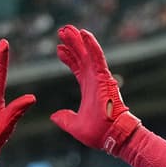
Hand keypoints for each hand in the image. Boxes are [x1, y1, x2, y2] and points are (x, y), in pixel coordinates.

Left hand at [50, 25, 140, 155]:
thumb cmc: (97, 134)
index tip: (59, 49)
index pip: (77, 69)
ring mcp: (100, 78)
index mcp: (88, 89)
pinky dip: (91, 45)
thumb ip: (64, 119)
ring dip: (78, 40)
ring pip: (88, 54)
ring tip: (68, 29)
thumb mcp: (74, 126)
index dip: (69, 58)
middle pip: (81, 57)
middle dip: (72, 44)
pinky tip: (84, 33)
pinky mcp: (104, 78)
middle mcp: (94, 81)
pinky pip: (97, 57)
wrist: (111, 137)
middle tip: (62, 31)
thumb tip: (54, 116)